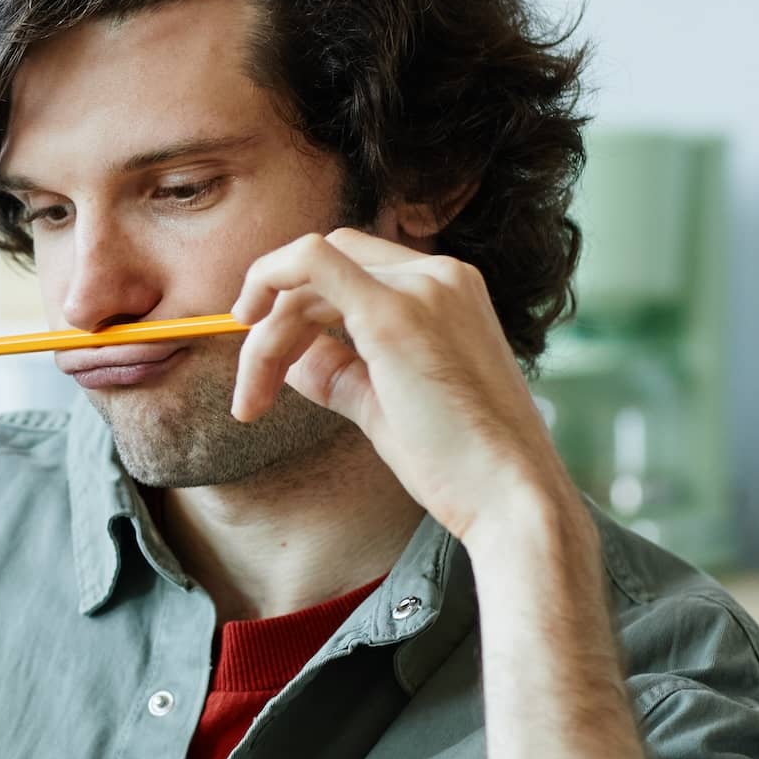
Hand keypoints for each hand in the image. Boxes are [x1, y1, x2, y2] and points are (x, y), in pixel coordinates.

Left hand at [229, 228, 581, 546]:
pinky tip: (248, 325)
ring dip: (266, 337)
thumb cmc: (458, 463)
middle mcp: (438, 276)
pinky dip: (268, 277)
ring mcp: (420, 288)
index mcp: (446, 291)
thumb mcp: (386, 404)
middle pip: (322, 273)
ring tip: (252, 401)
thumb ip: (340, 372)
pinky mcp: (394, 313)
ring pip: (307, 277)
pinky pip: (311, 262)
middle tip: (252, 394)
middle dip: (274, 325)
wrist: (509, 496)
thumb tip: (289, 359)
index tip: (272, 363)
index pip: (351, 273)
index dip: (299, 310)